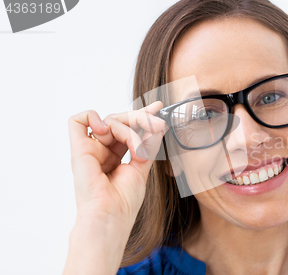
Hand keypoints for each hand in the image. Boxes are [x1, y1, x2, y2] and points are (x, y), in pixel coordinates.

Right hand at [68, 101, 166, 225]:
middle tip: (156, 125)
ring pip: (108, 120)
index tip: (158, 108)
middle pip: (120, 120)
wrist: (111, 214)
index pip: (128, 127)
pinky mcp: (78, 148)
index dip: (142, 115)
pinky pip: (78, 120)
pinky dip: (94, 118)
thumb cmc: (124, 199)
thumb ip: (148, 144)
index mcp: (115, 154)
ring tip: (137, 150)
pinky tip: (106, 131)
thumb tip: (157, 124)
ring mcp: (90, 148)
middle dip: (140, 118)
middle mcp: (102, 149)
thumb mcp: (143, 166)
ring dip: (128, 129)